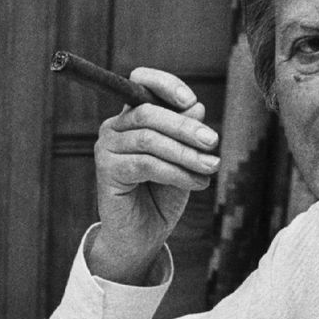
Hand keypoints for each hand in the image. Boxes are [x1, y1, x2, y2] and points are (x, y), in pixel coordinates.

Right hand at [91, 68, 217, 283]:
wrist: (142, 235)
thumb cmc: (162, 194)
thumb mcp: (182, 159)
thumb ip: (187, 134)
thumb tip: (197, 108)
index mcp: (133, 116)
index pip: (142, 83)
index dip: (165, 84)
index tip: (192, 101)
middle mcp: (115, 127)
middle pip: (148, 112)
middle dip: (184, 126)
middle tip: (212, 142)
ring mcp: (107, 148)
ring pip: (149, 139)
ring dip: (185, 153)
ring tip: (210, 167)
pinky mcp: (106, 171)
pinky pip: (145, 164)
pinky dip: (176, 172)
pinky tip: (196, 183)